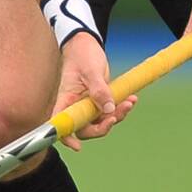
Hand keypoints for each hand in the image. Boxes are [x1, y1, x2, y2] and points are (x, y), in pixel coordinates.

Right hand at [51, 32, 137, 151]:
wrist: (87, 45)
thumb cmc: (82, 55)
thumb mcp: (91, 71)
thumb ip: (99, 90)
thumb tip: (107, 110)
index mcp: (66, 99)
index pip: (61, 123)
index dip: (66, 137)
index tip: (77, 147)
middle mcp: (75, 106)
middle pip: (85, 129)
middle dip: (102, 128)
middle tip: (115, 117)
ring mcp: (87, 105)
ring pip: (100, 121)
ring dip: (116, 116)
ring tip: (129, 102)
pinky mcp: (98, 101)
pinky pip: (109, 111)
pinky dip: (121, 108)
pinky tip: (131, 99)